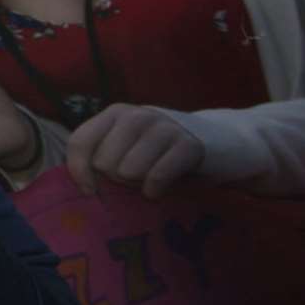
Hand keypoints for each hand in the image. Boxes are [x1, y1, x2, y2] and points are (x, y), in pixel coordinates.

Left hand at [66, 103, 204, 198]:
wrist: (225, 142)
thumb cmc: (166, 152)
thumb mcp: (132, 148)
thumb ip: (105, 157)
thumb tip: (80, 186)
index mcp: (116, 114)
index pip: (80, 141)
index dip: (78, 170)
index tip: (89, 191)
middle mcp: (137, 115)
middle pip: (104, 162)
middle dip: (117, 179)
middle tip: (137, 178)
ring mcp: (164, 127)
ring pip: (128, 170)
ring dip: (138, 184)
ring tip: (151, 178)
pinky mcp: (189, 145)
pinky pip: (156, 176)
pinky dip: (155, 189)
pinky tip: (160, 190)